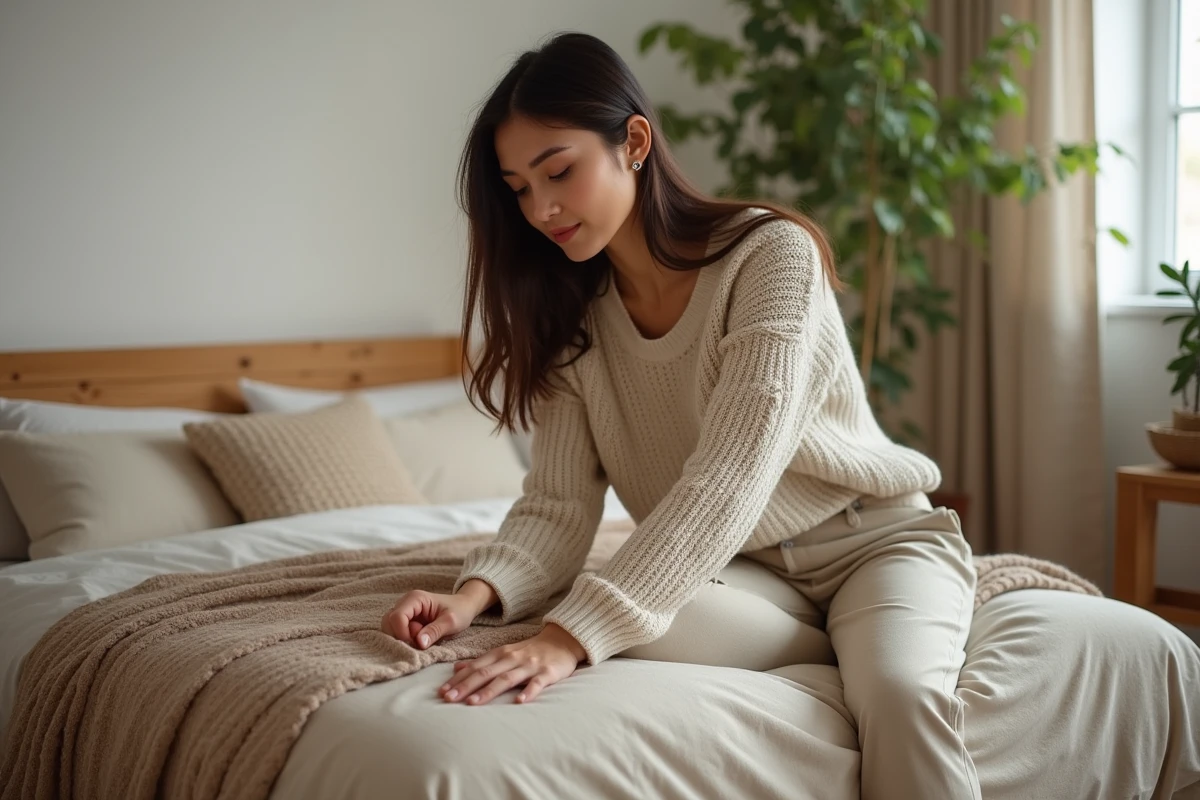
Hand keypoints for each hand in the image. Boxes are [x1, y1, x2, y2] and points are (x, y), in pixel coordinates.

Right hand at [381, 588, 485, 648]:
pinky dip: (405, 639)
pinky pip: (396, 632)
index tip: (418, 643)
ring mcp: (404, 612)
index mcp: (415, 598)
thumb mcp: (451, 622)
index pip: (396, 617)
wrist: (464, 607)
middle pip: (388, 623)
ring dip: (403, 639)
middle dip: (402, 636)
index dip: (403, 633)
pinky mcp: (405, 620)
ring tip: (422, 639)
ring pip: (390, 629)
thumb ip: (435, 631)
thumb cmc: (459, 611)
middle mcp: (405, 603)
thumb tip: (419, 643)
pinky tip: (419, 639)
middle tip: (421, 640)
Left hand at [437, 623, 586, 705]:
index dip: (458, 679)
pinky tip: (520, 702)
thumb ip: (482, 661)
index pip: (476, 667)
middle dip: (466, 686)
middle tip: (449, 698)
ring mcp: (530, 665)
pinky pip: (537, 683)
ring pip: (507, 678)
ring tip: (473, 703)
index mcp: (501, 653)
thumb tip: (456, 668)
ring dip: (489, 690)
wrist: (562, 640)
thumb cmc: (530, 650)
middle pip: (486, 672)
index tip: (442, 691)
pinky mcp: (547, 673)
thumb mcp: (504, 652)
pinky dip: (529, 692)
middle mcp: (512, 658)